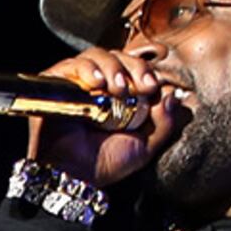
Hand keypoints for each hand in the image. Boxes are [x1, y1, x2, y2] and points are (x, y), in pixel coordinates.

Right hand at [26, 46, 186, 189]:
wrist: (73, 174)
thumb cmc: (104, 163)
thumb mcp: (144, 146)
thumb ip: (163, 123)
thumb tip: (174, 94)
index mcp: (119, 96)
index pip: (135, 68)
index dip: (145, 71)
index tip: (153, 86)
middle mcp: (98, 86)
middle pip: (119, 57)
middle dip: (134, 67)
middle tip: (142, 85)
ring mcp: (77, 83)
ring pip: (97, 55)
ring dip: (112, 67)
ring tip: (117, 89)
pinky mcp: (55, 83)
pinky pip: (72, 64)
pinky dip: (87, 69)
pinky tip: (96, 84)